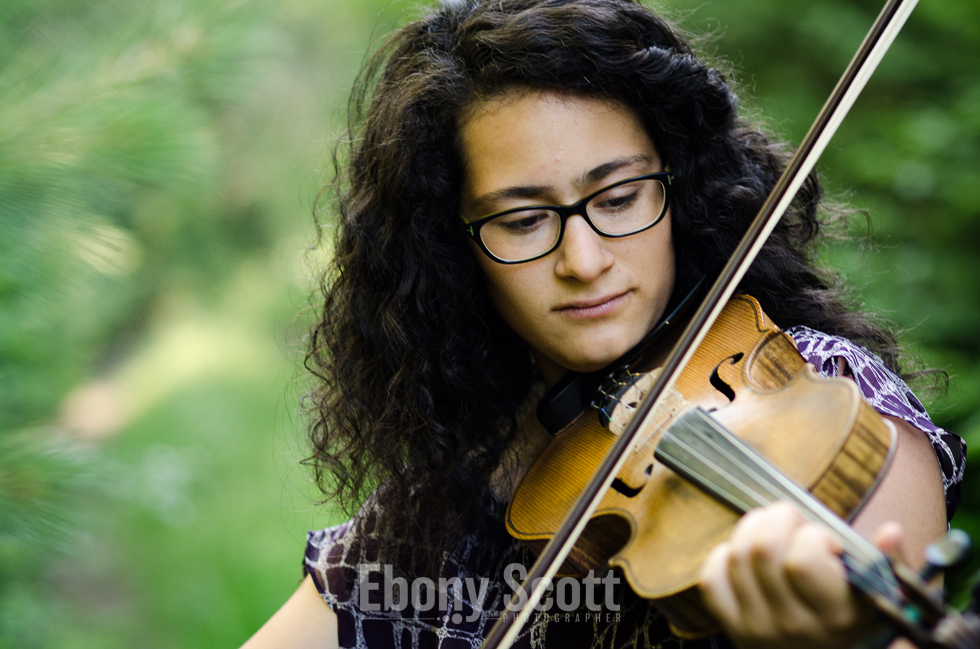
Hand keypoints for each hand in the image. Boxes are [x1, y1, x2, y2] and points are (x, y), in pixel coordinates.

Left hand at [698, 502, 901, 648]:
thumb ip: (885, 563)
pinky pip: (712, 578)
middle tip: (791, 518)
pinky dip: (724, 556)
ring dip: (751, 527)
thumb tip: (891, 531)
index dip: (811, 535)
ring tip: (771, 528)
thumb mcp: (879, 596)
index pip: (802, 560)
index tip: (824, 539)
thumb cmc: (852, 619)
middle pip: (762, 550)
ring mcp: (758, 628)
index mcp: (836, 616)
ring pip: (736, 556)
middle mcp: (794, 626)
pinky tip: (746, 555)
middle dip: (776, 518)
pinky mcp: (732, 627)